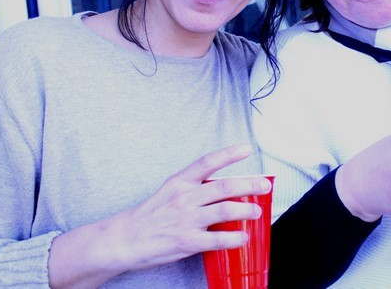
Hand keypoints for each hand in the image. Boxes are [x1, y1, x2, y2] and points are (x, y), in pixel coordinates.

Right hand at [48, 144, 270, 286]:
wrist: (125, 239)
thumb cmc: (149, 215)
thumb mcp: (168, 191)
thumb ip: (193, 188)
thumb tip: (221, 189)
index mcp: (179, 182)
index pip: (207, 162)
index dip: (229, 154)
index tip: (246, 149)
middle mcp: (185, 197)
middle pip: (225, 187)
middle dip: (250, 185)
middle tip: (265, 185)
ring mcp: (187, 219)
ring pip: (226, 211)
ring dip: (247, 210)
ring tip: (257, 211)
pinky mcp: (188, 241)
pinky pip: (218, 240)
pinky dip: (235, 238)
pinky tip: (243, 237)